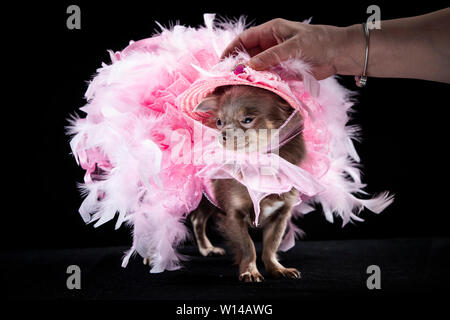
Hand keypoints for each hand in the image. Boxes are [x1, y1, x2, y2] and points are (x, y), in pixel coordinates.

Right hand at [221, 18, 350, 79]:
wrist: (339, 54)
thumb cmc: (319, 42)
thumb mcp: (293, 46)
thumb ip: (271, 56)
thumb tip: (250, 65)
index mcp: (271, 31)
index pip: (245, 39)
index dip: (232, 49)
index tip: (222, 61)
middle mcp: (271, 44)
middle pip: (248, 54)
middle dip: (238, 64)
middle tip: (229, 77)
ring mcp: (276, 58)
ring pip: (256, 67)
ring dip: (249, 75)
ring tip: (239, 85)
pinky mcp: (283, 70)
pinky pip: (267, 76)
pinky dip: (260, 82)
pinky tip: (254, 88)